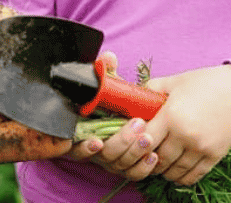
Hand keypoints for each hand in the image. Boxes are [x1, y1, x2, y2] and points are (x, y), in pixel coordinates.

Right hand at [65, 52, 158, 179]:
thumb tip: (109, 58)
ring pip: (121, 165)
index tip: (97, 141)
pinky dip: (144, 167)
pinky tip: (154, 156)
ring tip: (148, 138)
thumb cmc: (106, 103)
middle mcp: (96, 151)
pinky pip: (134, 173)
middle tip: (138, 125)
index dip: (85, 147)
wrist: (123, 116)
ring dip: (135, 152)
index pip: (76, 146)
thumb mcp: (103, 86)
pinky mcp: (128, 167)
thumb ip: (103, 73)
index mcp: (82, 133)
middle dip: (122, 142)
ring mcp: (112, 161)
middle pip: (105, 155)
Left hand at [67, 58, 230, 185]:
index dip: (136, 142)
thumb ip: (152, 89)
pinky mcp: (214, 157)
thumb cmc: (206, 83)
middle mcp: (185, 135)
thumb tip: (133, 96)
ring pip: (172, 171)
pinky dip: (180, 177)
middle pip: (157, 159)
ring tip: (158, 162)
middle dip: (147, 159)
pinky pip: (192, 177)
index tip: (135, 139)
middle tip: (144, 154)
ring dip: (162, 170)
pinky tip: (175, 170)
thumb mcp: (176, 81)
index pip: (144, 139)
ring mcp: (201, 149)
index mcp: (172, 115)